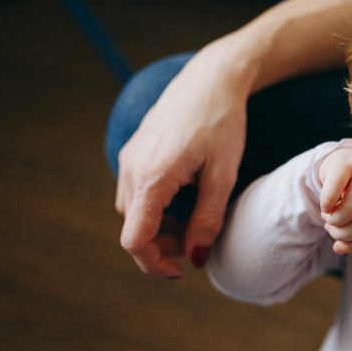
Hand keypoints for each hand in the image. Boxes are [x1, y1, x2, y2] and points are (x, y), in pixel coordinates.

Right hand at [115, 46, 248, 278]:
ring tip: (194, 218)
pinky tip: (183, 197)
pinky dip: (154, 207)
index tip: (180, 272)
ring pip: (132, 212)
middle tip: (199, 241)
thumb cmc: (223, 123)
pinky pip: (134, 193)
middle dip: (162, 245)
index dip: (153, 264)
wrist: (211, 78)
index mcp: (153, 177)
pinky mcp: (133, 152)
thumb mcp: (223, 175)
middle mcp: (131, 169)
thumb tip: (197, 259)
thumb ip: (208, 220)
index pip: (135, 239)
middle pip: (133, 229)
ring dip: (157, 226)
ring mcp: (128, 159)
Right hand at [318, 148, 351, 253]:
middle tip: (330, 229)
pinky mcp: (344, 162)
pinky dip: (326, 205)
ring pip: (351, 208)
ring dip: (333, 220)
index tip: (340, 243)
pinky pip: (334, 191)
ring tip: (327, 218)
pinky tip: (324, 207)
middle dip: (342, 232)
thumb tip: (338, 249)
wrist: (341, 162)